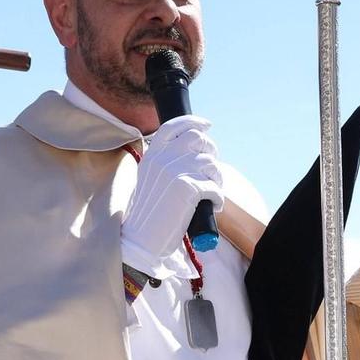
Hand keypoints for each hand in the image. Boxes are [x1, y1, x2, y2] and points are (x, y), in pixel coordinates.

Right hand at [121, 115, 219, 281]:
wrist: (141, 238)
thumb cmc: (149, 212)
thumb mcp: (150, 178)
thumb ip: (165, 162)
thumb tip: (195, 152)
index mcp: (152, 154)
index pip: (174, 125)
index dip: (193, 122)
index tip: (207, 125)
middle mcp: (163, 158)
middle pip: (198, 139)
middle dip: (211, 152)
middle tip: (211, 171)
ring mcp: (175, 171)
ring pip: (211, 163)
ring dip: (216, 179)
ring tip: (210, 193)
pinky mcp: (188, 188)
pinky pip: (214, 187)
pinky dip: (217, 198)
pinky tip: (210, 206)